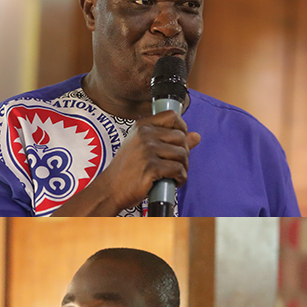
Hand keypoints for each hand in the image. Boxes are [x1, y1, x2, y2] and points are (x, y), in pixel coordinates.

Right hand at [52, 109, 200, 215]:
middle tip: (176, 165)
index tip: (181, 140)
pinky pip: (178, 169)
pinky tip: (173, 182)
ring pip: (182, 154)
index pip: (171, 116)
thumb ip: (170, 141)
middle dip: (184, 154)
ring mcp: (147, 150)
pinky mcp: (151, 167)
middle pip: (181, 137)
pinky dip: (180, 178)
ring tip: (174, 175)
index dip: (182, 127)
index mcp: (141, 127)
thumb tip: (196, 136)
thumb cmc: (126, 171)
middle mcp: (144, 135)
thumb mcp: (144, 150)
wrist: (109, 190)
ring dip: (183, 168)